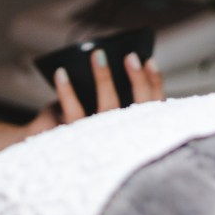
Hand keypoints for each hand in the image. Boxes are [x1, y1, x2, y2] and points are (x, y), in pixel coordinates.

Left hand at [27, 49, 164, 132]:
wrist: (60, 160)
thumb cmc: (86, 130)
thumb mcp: (108, 119)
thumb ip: (117, 100)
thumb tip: (118, 63)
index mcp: (137, 132)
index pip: (155, 107)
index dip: (154, 83)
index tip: (149, 61)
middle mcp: (124, 138)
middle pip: (139, 107)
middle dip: (138, 79)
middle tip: (130, 56)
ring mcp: (101, 138)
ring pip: (109, 106)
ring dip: (104, 77)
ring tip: (98, 54)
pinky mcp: (77, 138)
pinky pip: (73, 112)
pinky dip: (66, 90)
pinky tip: (61, 72)